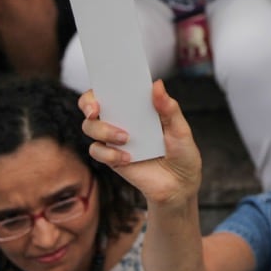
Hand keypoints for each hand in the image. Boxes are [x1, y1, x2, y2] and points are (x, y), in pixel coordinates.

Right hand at [80, 81, 202, 206]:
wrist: (179, 185)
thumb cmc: (181, 153)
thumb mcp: (180, 129)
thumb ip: (168, 108)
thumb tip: (157, 84)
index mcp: (138, 107)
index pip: (111, 89)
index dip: (100, 85)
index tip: (101, 88)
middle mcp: (122, 120)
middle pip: (91, 105)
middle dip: (89, 105)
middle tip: (96, 111)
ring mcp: (114, 139)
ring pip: (90, 127)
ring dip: (103, 130)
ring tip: (125, 138)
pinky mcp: (111, 158)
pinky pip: (96, 151)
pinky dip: (109, 154)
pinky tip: (127, 158)